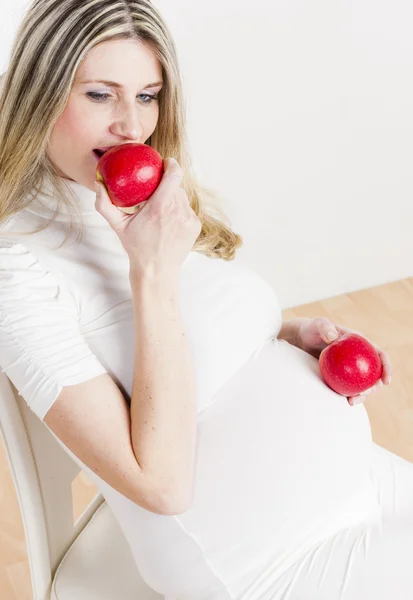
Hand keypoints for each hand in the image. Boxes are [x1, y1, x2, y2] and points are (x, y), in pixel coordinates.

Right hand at [95, 158, 201, 279]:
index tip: (164, 162)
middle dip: (166, 184)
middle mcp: (178, 211)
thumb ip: (104, 204)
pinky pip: (187, 210)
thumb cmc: (136, 248)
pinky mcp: (195, 226)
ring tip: (160, 208)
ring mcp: (189, 219)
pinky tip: (168, 222)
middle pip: (176, 186)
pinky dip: (178, 211)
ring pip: (182, 198)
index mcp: (160, 207)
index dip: (171, 164)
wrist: (157, 271)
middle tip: (155, 189)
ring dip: (172, 198)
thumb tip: (98, 183)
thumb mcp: (117, 226)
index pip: (174, 174)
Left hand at [296, 317, 391, 406]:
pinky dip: (349, 394)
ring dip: (362, 395)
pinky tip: (344, 402)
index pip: (380, 355)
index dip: (386, 367)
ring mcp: (352, 368)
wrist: (302, 339)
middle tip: (363, 393)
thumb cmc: (312, 329)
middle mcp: (360, 357)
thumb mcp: (317, 325)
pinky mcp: (342, 376)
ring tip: (352, 401)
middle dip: (375, 386)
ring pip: (363, 383)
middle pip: (375, 374)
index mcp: (361, 343)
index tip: (385, 381)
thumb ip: (325, 327)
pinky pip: (349, 386)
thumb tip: (332, 337)